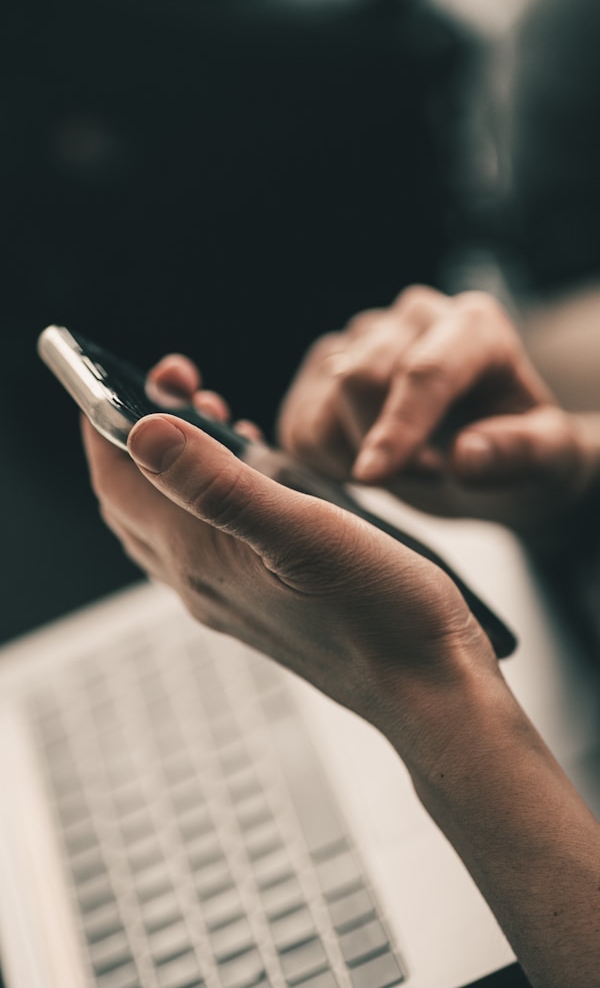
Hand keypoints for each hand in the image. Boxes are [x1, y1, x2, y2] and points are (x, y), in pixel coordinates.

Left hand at [81, 384, 497, 764]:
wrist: (428, 689)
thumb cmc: (381, 613)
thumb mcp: (305, 531)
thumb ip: (220, 484)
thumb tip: (143, 430)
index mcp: (200, 558)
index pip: (116, 481)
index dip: (102, 423)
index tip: (109, 374)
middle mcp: (202, 582)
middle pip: (134, 499)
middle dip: (136, 435)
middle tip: (176, 385)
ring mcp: (230, 597)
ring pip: (170, 519)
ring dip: (174, 463)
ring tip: (213, 414)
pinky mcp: (262, 602)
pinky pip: (210, 538)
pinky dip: (211, 493)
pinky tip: (254, 472)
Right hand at [276, 286, 597, 530]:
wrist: (486, 449)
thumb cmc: (521, 448)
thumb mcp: (551, 459)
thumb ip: (521, 453)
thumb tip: (466, 455)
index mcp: (475, 327)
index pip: (423, 372)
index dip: (396, 428)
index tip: (373, 477)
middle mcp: (415, 316)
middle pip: (359, 379)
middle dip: (377, 446)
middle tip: (424, 475)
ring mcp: (364, 335)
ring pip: (320, 400)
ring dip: (349, 456)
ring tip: (401, 468)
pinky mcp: (325, 363)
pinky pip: (297, 421)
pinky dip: (320, 458)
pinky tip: (363, 461)